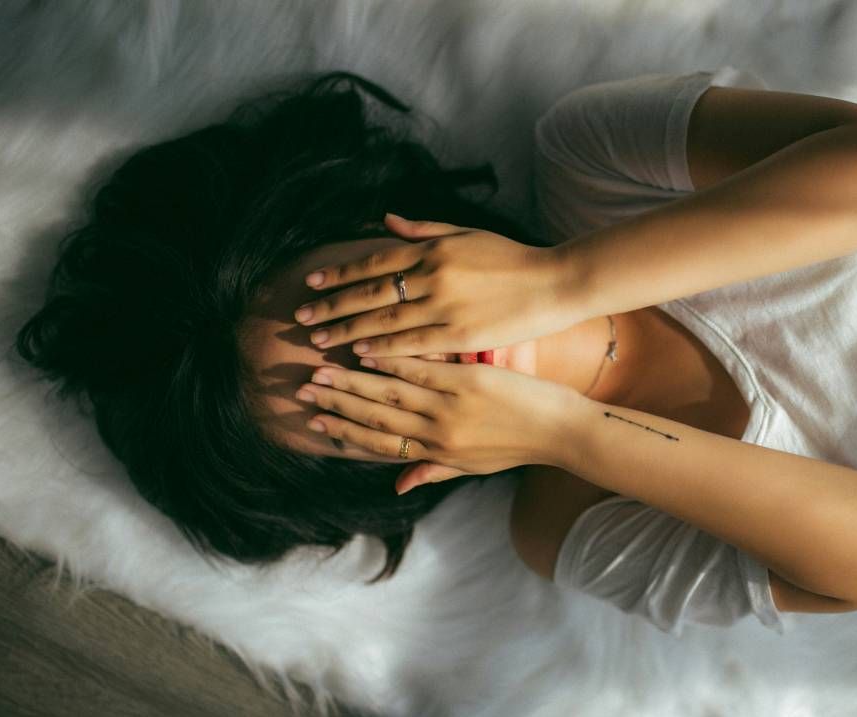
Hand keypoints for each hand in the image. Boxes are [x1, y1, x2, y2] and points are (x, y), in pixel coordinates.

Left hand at [295, 213, 583, 356]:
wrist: (555, 282)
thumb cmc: (511, 257)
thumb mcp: (467, 234)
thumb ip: (423, 230)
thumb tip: (385, 221)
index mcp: (434, 249)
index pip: (375, 261)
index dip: (342, 272)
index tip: (314, 281)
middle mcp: (434, 276)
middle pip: (372, 293)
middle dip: (334, 306)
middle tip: (301, 318)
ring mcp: (446, 307)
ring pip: (385, 322)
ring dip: (349, 332)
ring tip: (320, 341)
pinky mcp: (461, 335)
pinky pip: (413, 344)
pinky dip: (384, 349)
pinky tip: (361, 354)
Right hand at [296, 354, 585, 493]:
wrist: (562, 432)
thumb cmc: (521, 446)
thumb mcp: (474, 467)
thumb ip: (434, 472)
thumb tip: (398, 486)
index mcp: (437, 454)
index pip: (380, 443)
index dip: (345, 432)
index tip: (316, 422)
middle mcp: (437, 434)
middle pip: (376, 418)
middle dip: (337, 404)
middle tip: (303, 390)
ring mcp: (451, 408)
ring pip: (390, 394)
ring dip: (353, 382)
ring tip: (323, 369)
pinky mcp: (468, 383)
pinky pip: (421, 371)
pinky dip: (393, 360)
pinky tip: (369, 349)